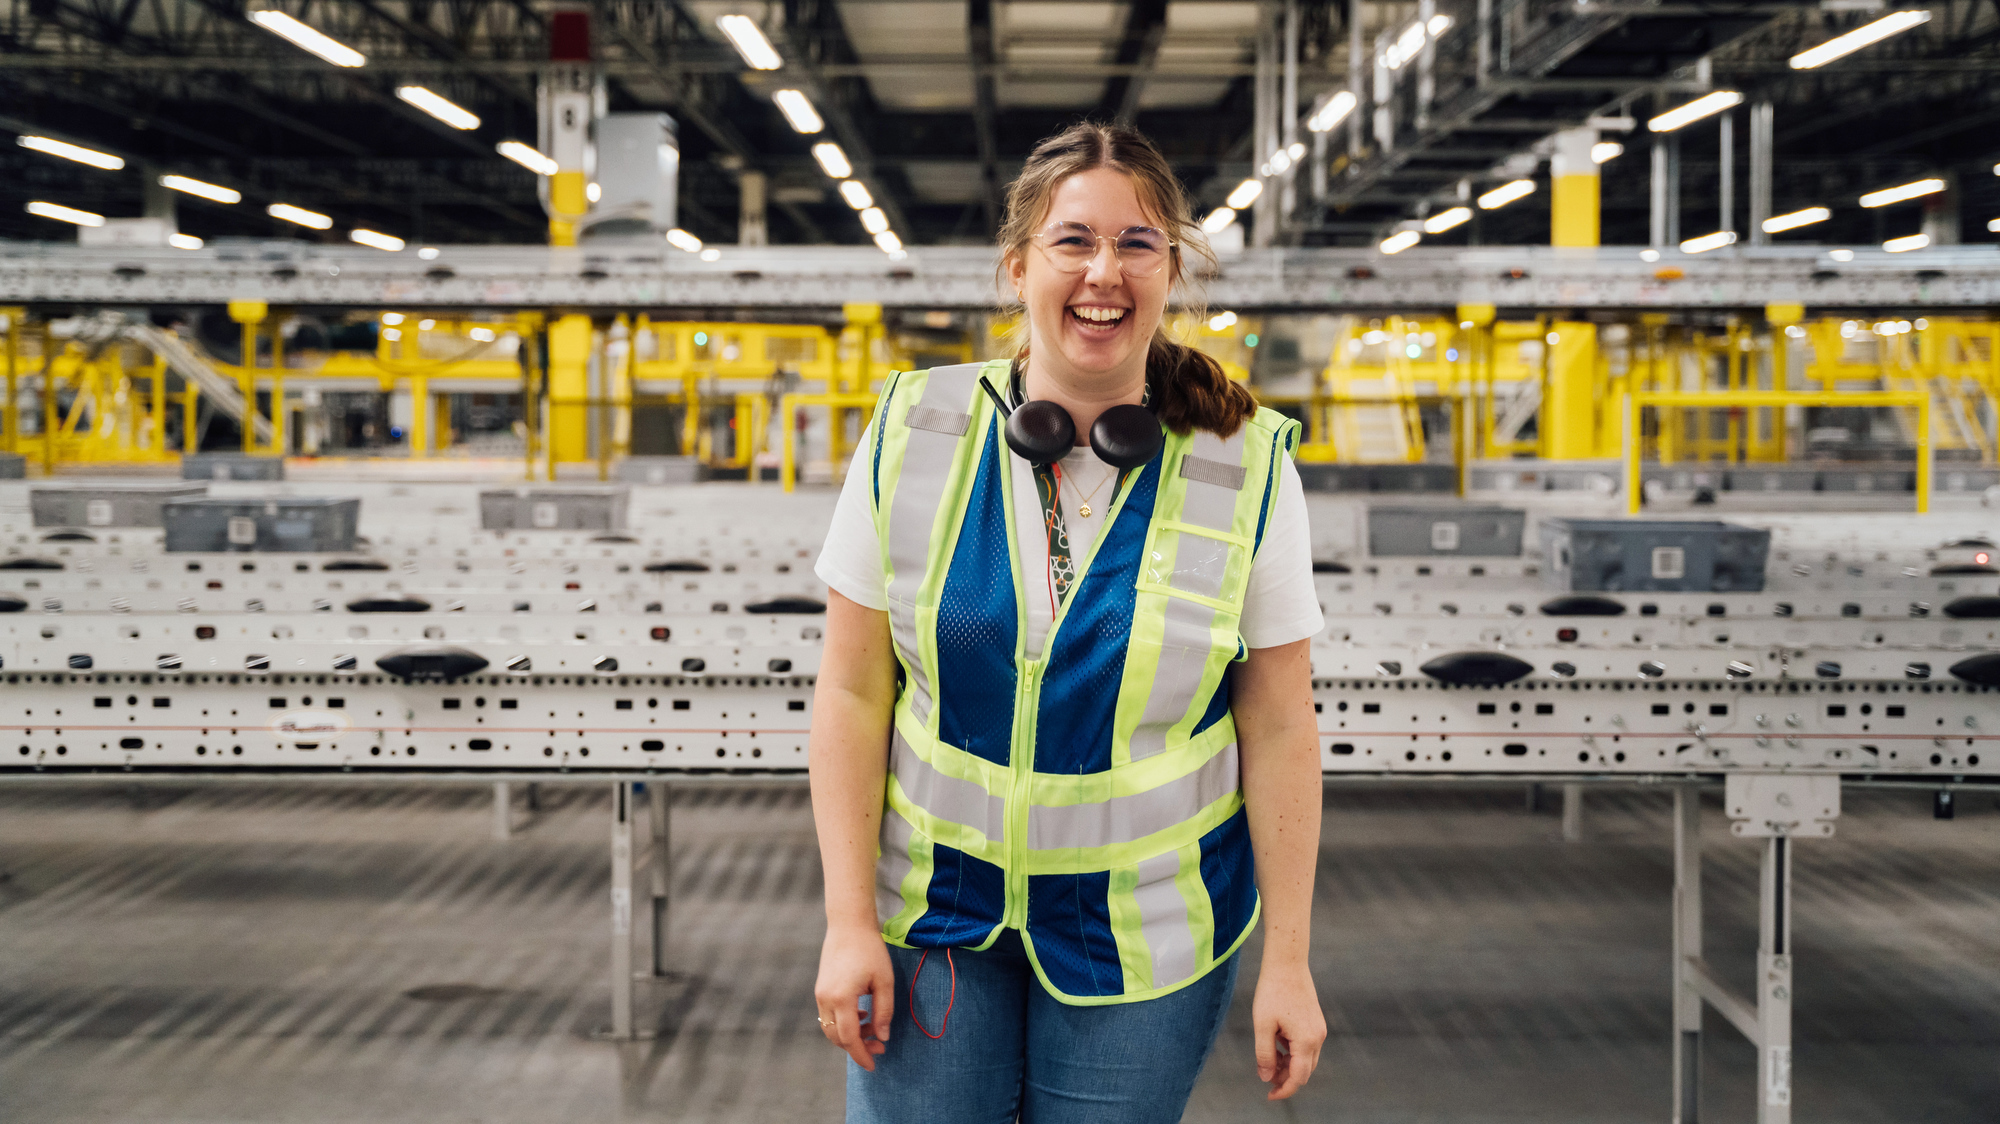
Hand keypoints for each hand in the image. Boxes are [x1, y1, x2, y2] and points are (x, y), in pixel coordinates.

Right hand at [814, 923, 895, 1070]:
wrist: (849, 925)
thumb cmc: (870, 950)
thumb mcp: (884, 981)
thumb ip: (884, 1011)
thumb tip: (882, 1037)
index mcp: (842, 998)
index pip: (849, 1038)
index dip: (861, 1054)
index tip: (873, 1065)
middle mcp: (826, 998)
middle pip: (837, 1037)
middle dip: (857, 1047)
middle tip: (880, 1047)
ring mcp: (820, 994)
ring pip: (830, 1029)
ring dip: (850, 1035)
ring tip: (872, 1030)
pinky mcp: (820, 989)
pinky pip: (828, 1016)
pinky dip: (843, 1023)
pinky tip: (861, 1016)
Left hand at [1251, 959, 1325, 1100]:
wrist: (1287, 963)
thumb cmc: (1272, 991)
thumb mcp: (1263, 1025)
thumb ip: (1265, 1054)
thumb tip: (1266, 1077)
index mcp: (1306, 1040)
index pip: (1298, 1078)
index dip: (1284, 1090)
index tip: (1270, 1096)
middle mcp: (1317, 1037)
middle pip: (1304, 1071)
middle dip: (1286, 1078)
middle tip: (1265, 1076)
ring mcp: (1319, 1029)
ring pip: (1306, 1059)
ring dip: (1289, 1065)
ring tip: (1269, 1057)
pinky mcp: (1316, 1022)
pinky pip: (1307, 1046)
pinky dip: (1293, 1051)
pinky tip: (1277, 1043)